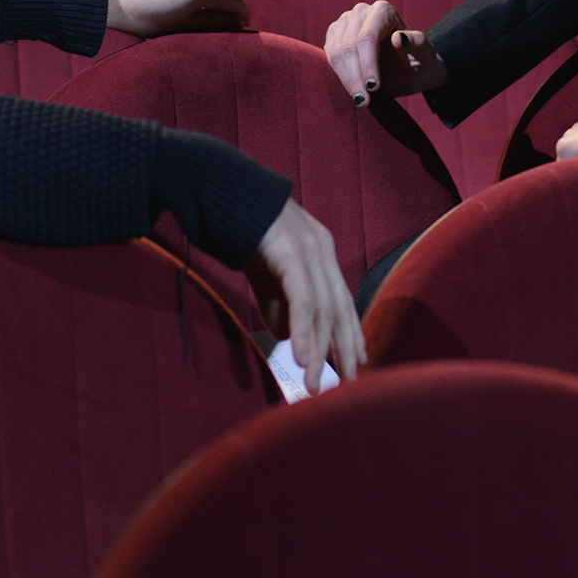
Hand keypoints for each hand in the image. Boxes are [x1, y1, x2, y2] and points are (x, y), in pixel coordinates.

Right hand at [245, 199, 365, 393]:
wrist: (220, 192)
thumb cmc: (240, 232)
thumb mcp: (265, 275)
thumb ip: (279, 304)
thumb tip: (290, 339)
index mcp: (320, 250)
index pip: (342, 299)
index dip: (351, 331)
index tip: (357, 361)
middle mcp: (322, 249)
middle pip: (339, 308)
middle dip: (343, 349)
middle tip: (347, 383)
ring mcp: (309, 249)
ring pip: (323, 309)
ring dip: (320, 352)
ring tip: (317, 385)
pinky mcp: (291, 253)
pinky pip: (303, 299)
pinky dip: (305, 331)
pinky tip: (302, 357)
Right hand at [323, 0, 449, 106]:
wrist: (408, 67)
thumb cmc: (419, 60)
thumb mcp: (426, 55)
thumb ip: (418, 44)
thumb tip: (398, 38)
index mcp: (383, 11)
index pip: (367, 37)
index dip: (368, 63)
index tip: (374, 87)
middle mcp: (361, 12)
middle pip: (349, 46)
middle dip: (356, 76)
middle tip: (365, 100)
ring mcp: (345, 23)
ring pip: (336, 52)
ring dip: (346, 79)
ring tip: (361, 99)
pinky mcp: (335, 36)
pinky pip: (330, 57)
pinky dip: (340, 76)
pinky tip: (353, 90)